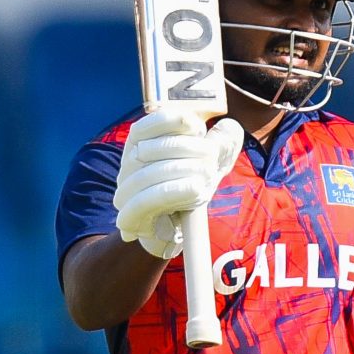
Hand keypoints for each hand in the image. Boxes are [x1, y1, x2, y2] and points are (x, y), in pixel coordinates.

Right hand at [113, 111, 242, 258]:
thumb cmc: (192, 188)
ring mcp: (125, 192)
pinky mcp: (129, 218)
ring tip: (207, 174)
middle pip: (149, 148)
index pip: (147, 124)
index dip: (172, 121)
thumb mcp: (212, 162)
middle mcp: (128, 166)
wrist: (179, 232)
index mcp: (141, 144)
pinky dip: (172, 192)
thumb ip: (223, 141)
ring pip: (148, 174)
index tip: (197, 127)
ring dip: (183, 170)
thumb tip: (229, 127)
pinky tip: (196, 188)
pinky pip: (145, 201)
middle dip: (186, 148)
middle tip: (211, 157)